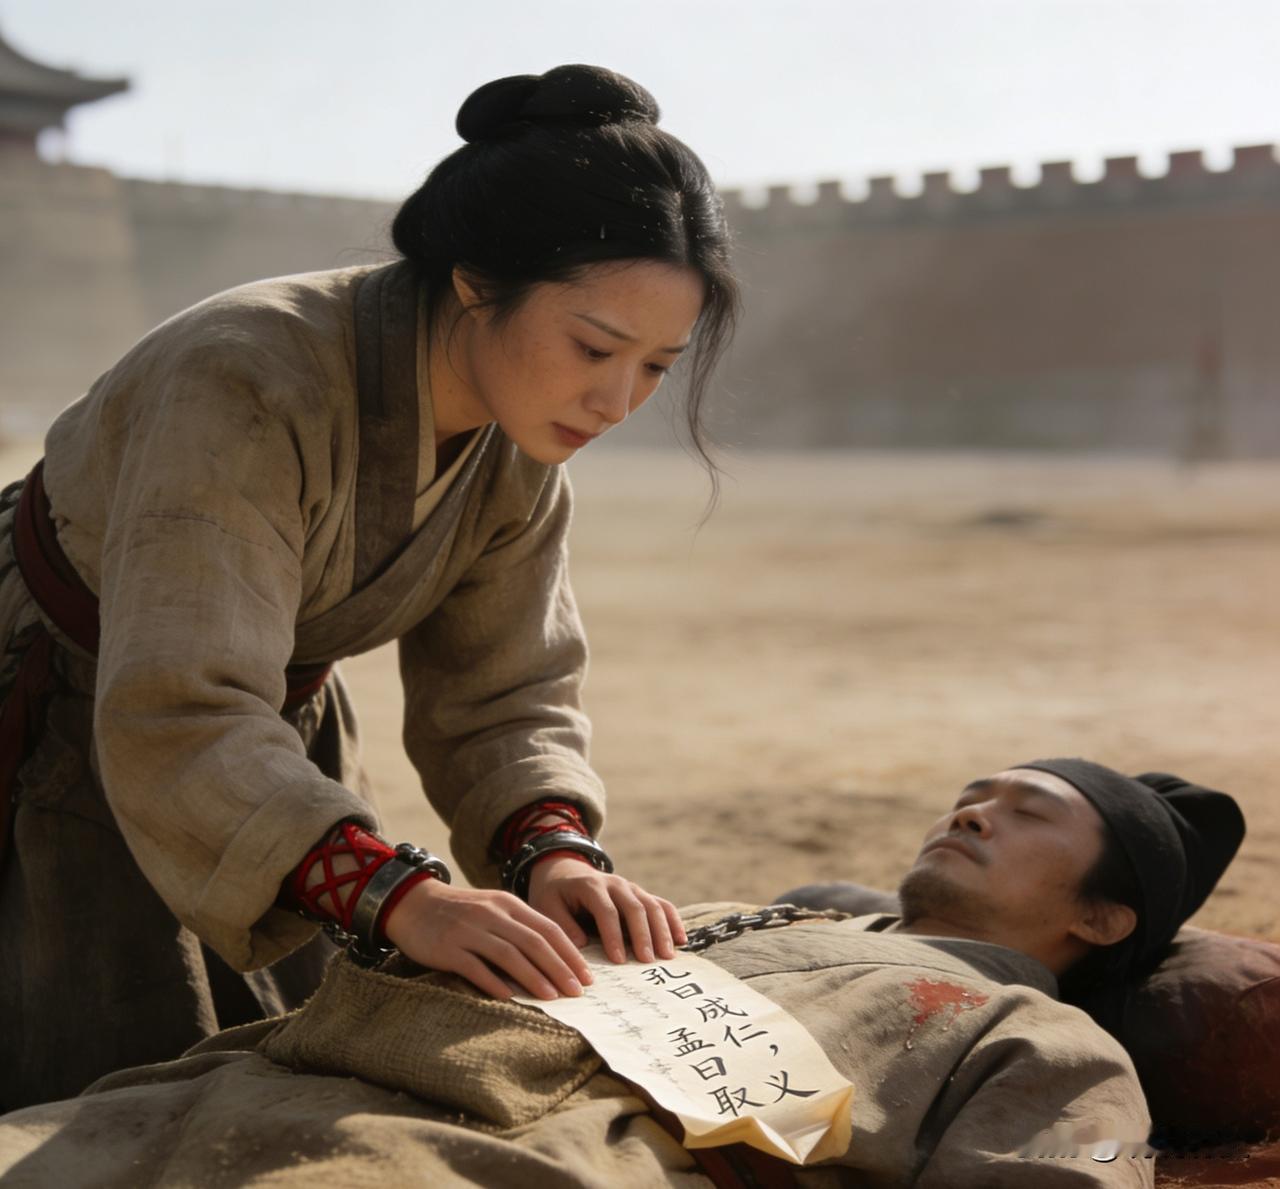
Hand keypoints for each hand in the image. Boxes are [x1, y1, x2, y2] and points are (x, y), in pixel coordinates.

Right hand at [381, 877, 591, 1001]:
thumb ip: (518, 928)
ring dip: (534, 977)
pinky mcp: (448, 947)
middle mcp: (492, 914)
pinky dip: (494, 982)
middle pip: (534, 942)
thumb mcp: (492, 909)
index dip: (569, 953)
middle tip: (578, 990)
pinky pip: (475, 967)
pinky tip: (510, 997)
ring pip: (509, 954)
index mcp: (507, 904)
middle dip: (559, 968)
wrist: (413, 903)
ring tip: (553, 996)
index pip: (547, 928)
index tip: (586, 975)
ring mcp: (469, 930)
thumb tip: (552, 959)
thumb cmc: (460, 912)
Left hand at [528, 855, 686, 964]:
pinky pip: (662, 905)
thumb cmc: (554, 895)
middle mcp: (615, 883)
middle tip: (647, 962)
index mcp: (590, 885)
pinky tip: (681, 940)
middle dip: (643, 935)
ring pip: (652, 905)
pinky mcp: (640, 895)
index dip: (612, 935)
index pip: (606, 910)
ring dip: (662, 931)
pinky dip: (673, 921)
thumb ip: (562, 924)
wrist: (564, 872)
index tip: (617, 960)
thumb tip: (582, 946)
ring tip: (668, 956)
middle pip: (635, 907)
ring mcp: (631, 888)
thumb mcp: (547, 906)